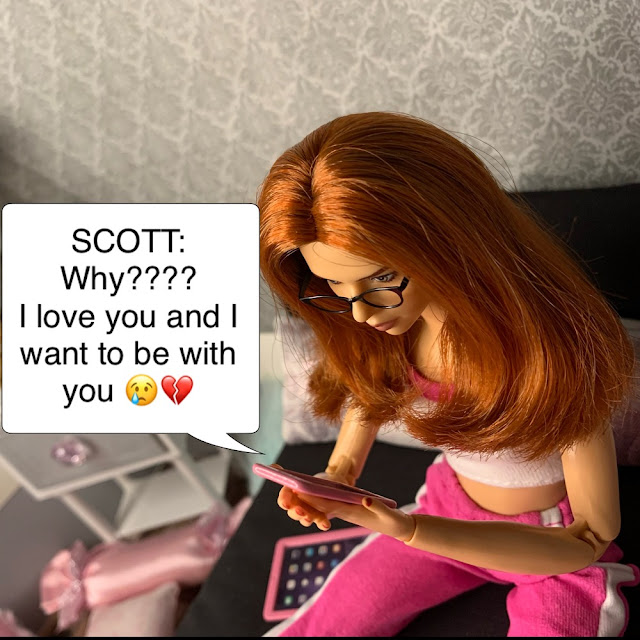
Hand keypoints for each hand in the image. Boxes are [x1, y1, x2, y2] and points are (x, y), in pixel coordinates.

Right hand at [273, 464, 350, 530]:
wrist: (331, 485)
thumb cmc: (312, 481)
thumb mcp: (301, 477)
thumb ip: (288, 475)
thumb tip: (273, 466)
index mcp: (291, 496)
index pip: (283, 499)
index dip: (284, 501)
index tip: (286, 503)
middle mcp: (298, 507)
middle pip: (293, 512)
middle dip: (296, 512)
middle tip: (300, 510)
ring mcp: (309, 514)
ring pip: (305, 519)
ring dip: (306, 519)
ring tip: (309, 518)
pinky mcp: (320, 518)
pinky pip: (320, 523)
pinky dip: (322, 524)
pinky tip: (326, 524)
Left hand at [296, 494, 415, 540]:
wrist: (397, 528)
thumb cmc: (394, 522)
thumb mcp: (389, 515)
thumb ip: (377, 507)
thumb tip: (365, 500)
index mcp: (351, 513)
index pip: (328, 506)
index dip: (313, 500)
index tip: (298, 494)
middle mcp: (343, 512)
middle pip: (319, 506)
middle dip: (302, 500)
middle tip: (286, 489)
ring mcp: (343, 509)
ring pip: (320, 505)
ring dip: (305, 499)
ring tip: (289, 486)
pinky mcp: (346, 507)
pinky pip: (327, 503)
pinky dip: (316, 497)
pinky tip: (306, 490)